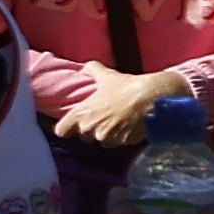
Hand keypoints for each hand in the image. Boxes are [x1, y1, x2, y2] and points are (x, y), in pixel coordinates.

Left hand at [38, 63, 171, 149]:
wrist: (152, 98)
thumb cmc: (126, 86)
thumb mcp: (106, 75)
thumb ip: (90, 70)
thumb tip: (83, 70)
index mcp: (80, 114)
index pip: (61, 131)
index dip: (67, 128)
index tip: (74, 124)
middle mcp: (89, 129)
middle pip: (83, 136)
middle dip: (91, 129)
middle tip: (103, 118)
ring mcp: (106, 138)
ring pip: (101, 141)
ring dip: (107, 134)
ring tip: (117, 121)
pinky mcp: (122, 143)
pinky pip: (117, 144)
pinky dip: (121, 138)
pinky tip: (128, 126)